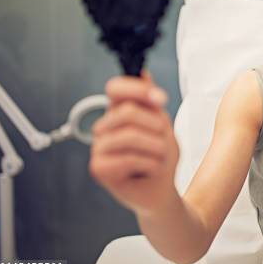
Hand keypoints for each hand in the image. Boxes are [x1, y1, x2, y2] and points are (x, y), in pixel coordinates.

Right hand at [89, 70, 179, 216]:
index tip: (160, 99)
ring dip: (156, 148)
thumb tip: (143, 72)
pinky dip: (150, 165)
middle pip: (127, 111)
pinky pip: (129, 158)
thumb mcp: (163, 125)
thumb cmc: (160, 158)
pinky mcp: (98, 168)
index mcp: (118, 112)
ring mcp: (98, 148)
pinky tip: (151, 170)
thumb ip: (151, 102)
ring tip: (158, 158)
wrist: (162, 191)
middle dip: (155, 127)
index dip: (136, 89)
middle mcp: (104, 127)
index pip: (115, 88)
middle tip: (164, 141)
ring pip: (130, 136)